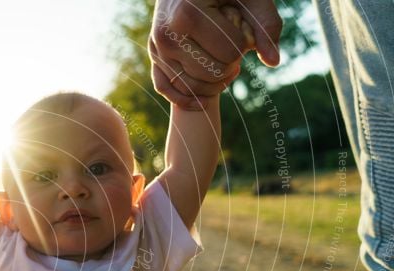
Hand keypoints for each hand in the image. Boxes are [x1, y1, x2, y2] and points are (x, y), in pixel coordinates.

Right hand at [150, 0, 281, 109]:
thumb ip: (266, 24)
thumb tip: (273, 62)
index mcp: (188, 15)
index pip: (230, 51)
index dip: (245, 45)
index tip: (244, 29)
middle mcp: (167, 35)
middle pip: (212, 73)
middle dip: (231, 65)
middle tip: (235, 48)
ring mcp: (156, 49)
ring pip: (192, 88)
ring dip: (214, 83)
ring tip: (226, 65)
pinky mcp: (153, 58)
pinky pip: (167, 89)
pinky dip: (187, 99)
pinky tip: (204, 101)